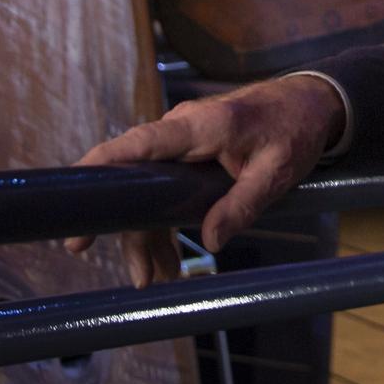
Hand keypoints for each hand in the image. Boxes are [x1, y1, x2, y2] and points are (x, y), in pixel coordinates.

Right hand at [64, 75, 345, 287]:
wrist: (312, 104)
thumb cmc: (295, 130)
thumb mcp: (276, 172)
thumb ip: (242, 204)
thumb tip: (211, 241)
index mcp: (200, 127)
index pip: (139, 143)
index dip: (101, 164)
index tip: (70, 190)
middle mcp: (183, 130)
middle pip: (136, 178)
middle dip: (126, 227)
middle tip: (109, 265)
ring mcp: (184, 141)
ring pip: (149, 191)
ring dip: (147, 234)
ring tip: (151, 278)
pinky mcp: (191, 153)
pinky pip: (165, 188)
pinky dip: (163, 223)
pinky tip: (167, 259)